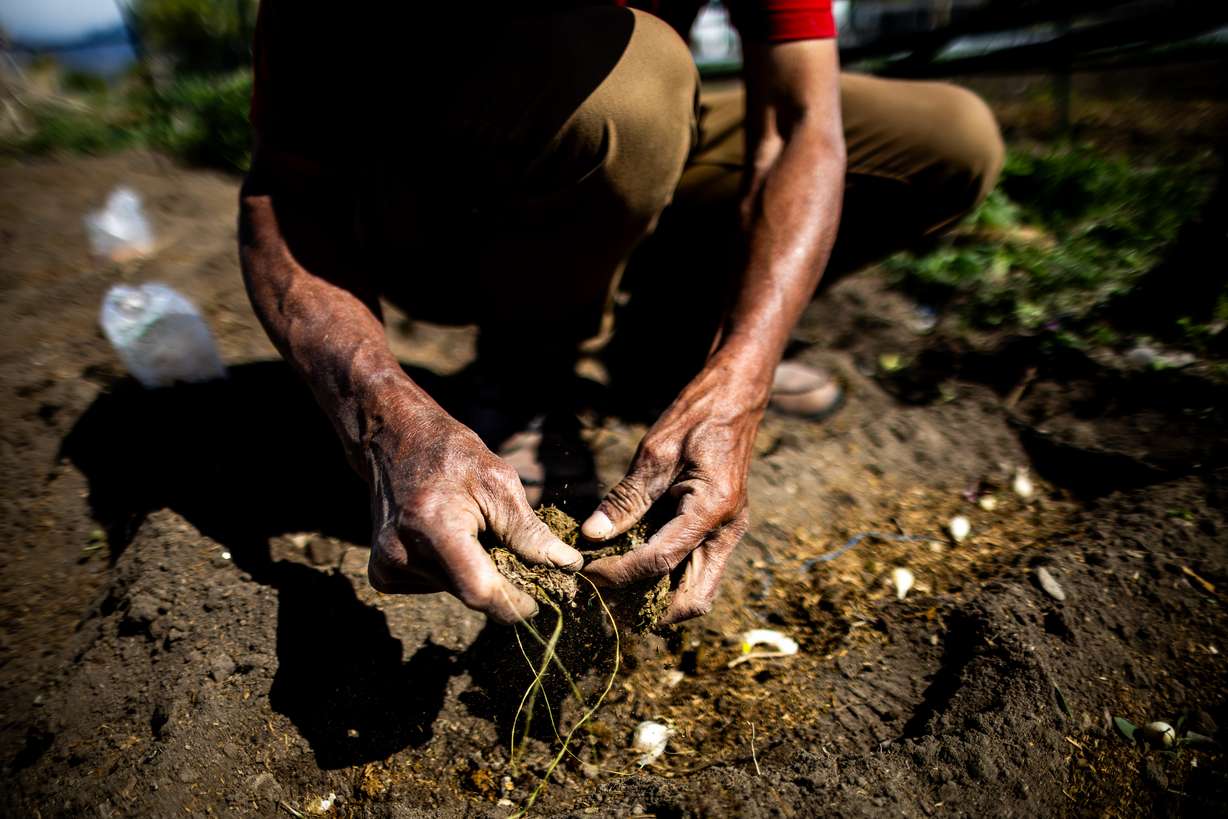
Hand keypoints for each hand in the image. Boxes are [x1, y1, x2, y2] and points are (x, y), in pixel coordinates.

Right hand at [364, 394, 583, 622]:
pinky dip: (453, 572)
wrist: (398, 441)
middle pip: (469, 594)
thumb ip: (530, 532)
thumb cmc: (454, 456)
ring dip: (477, 574)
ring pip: (454, 592)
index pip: (479, 590)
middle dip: (502, 587)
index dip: (514, 603)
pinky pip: (434, 586)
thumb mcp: (500, 484)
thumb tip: (568, 566)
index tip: (538, 601)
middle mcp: (402, 551)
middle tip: (521, 562)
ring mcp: (387, 565)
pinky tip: (450, 540)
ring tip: (475, 535)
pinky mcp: (382, 573)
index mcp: (434, 525)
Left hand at [580, 363, 762, 622]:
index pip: (661, 561)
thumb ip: (626, 499)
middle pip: (692, 599)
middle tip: (606, 603)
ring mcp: (728, 535)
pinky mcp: (720, 532)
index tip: (587, 572)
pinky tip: (634, 572)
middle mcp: (727, 531)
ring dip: (659, 602)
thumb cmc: (695, 418)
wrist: (734, 399)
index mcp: (713, 509)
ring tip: (616, 594)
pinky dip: (666, 582)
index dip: (619, 573)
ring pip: (698, 593)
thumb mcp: (655, 453)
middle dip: (648, 610)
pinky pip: (695, 572)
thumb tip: (592, 536)